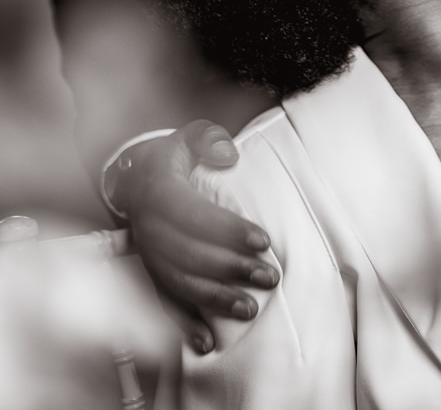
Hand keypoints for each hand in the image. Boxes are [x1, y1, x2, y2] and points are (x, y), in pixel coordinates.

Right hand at [123, 120, 277, 353]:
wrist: (129, 183)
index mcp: (160, 193)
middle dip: (233, 269)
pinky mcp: (148, 275)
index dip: (230, 230)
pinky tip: (206, 344)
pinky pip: (164, 304)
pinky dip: (183, 326)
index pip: (197, 216)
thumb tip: (229, 155)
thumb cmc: (169, 160)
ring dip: (215, 300)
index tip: (264, 241)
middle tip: (270, 276)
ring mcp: (147, 256)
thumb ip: (208, 138)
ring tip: (250, 308)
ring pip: (180, 284)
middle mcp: (149, 229)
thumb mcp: (186, 137)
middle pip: (192, 255)